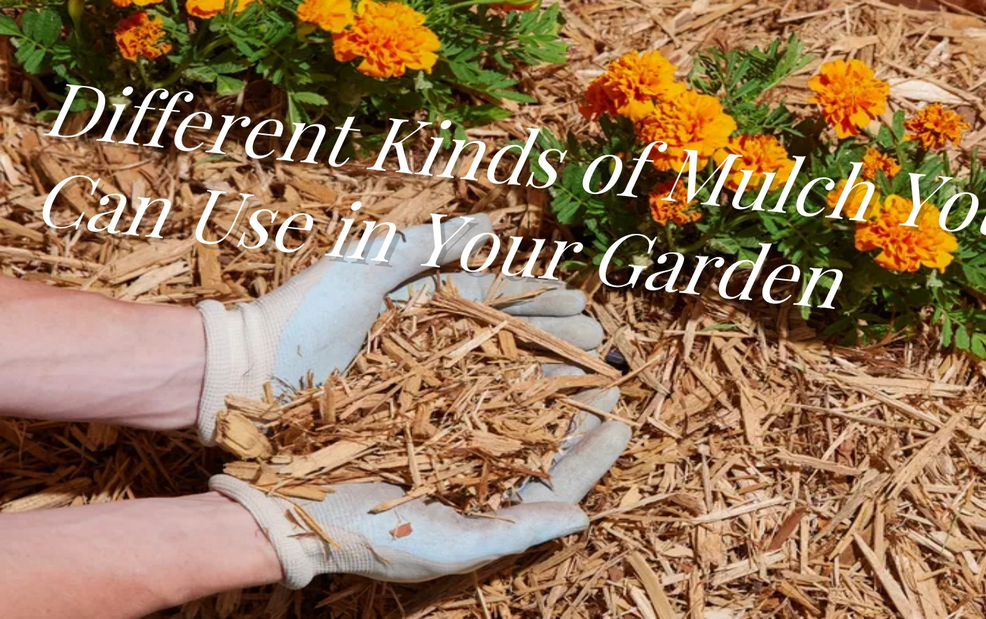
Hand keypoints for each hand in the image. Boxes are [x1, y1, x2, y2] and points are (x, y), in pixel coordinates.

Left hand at [195, 214, 601, 444]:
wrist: (246, 377)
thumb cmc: (301, 314)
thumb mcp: (364, 265)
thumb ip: (425, 244)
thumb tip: (488, 224)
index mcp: (420, 305)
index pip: (493, 298)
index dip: (538, 300)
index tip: (581, 303)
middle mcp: (426, 346)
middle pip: (504, 341)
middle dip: (554, 340)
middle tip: (601, 345)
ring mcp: (417, 387)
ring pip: (492, 381)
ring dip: (540, 381)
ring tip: (587, 384)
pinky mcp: (404, 425)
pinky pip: (462, 421)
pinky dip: (503, 422)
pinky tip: (539, 427)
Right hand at [210, 370, 628, 586]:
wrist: (279, 500)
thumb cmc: (362, 537)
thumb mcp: (444, 545)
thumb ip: (515, 531)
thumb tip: (584, 517)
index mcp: (482, 499)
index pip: (551, 476)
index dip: (592, 453)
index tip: (623, 423)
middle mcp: (468, 457)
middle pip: (537, 424)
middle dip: (575, 397)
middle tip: (611, 368)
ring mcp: (441, 420)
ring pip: (507, 386)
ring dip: (543, 359)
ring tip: (577, 332)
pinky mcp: (410, 388)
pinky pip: (461, 360)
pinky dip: (491, 338)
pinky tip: (515, 321)